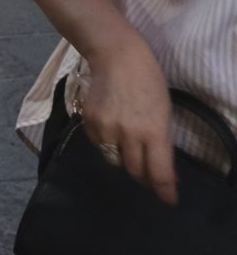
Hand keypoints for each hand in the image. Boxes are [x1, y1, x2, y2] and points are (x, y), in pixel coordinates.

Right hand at [82, 37, 177, 204]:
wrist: (115, 55)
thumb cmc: (148, 80)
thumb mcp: (164, 112)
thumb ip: (163, 142)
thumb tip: (165, 169)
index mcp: (154, 132)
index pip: (159, 173)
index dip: (164, 191)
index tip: (167, 200)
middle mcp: (129, 135)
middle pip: (135, 171)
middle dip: (145, 176)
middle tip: (149, 173)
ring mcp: (106, 129)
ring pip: (115, 161)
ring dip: (125, 160)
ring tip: (129, 148)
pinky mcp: (89, 122)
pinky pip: (99, 145)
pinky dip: (107, 145)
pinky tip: (112, 131)